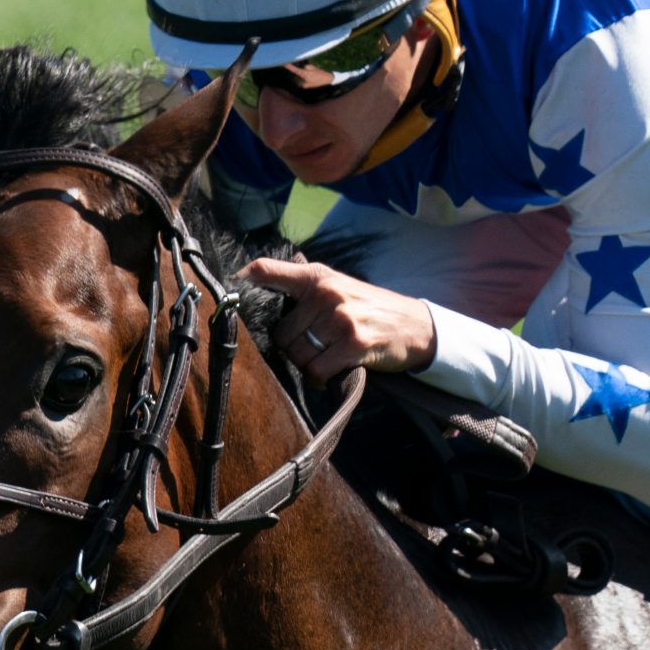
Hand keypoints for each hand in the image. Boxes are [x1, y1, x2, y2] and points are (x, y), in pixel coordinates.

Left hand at [239, 258, 436, 384]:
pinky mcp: (354, 344)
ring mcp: (341, 319)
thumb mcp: (338, 286)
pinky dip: (320, 378)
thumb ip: (302, 285)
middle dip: (294, 348)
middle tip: (315, 347)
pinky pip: (316, 370)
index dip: (249, 276)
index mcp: (318, 278)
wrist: (416, 326)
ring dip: (308, 365)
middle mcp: (327, 294)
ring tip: (327, 357)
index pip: (272, 271)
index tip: (233, 281)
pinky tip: (333, 371)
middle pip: (282, 335)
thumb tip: (254, 278)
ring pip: (298, 355)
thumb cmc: (370, 308)